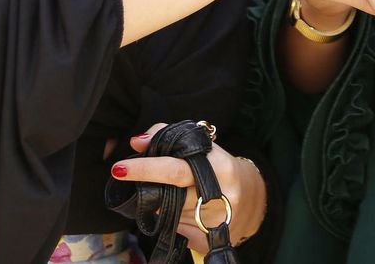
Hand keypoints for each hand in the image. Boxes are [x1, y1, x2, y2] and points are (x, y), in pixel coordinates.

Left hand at [110, 125, 264, 250]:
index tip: (121, 166)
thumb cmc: (221, 169)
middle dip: (144, 179)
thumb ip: (172, 138)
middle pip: (170, 190)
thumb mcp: (204, 148)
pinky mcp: (208, 238)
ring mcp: (214, 220)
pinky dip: (170, 217)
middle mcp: (219, 194)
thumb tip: (138, 141)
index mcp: (220, 166)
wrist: (254, 200)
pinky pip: (176, 227)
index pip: (175, 166)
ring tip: (171, 191)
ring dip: (159, 201)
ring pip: (169, 211)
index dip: (147, 166)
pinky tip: (180, 209)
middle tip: (120, 171)